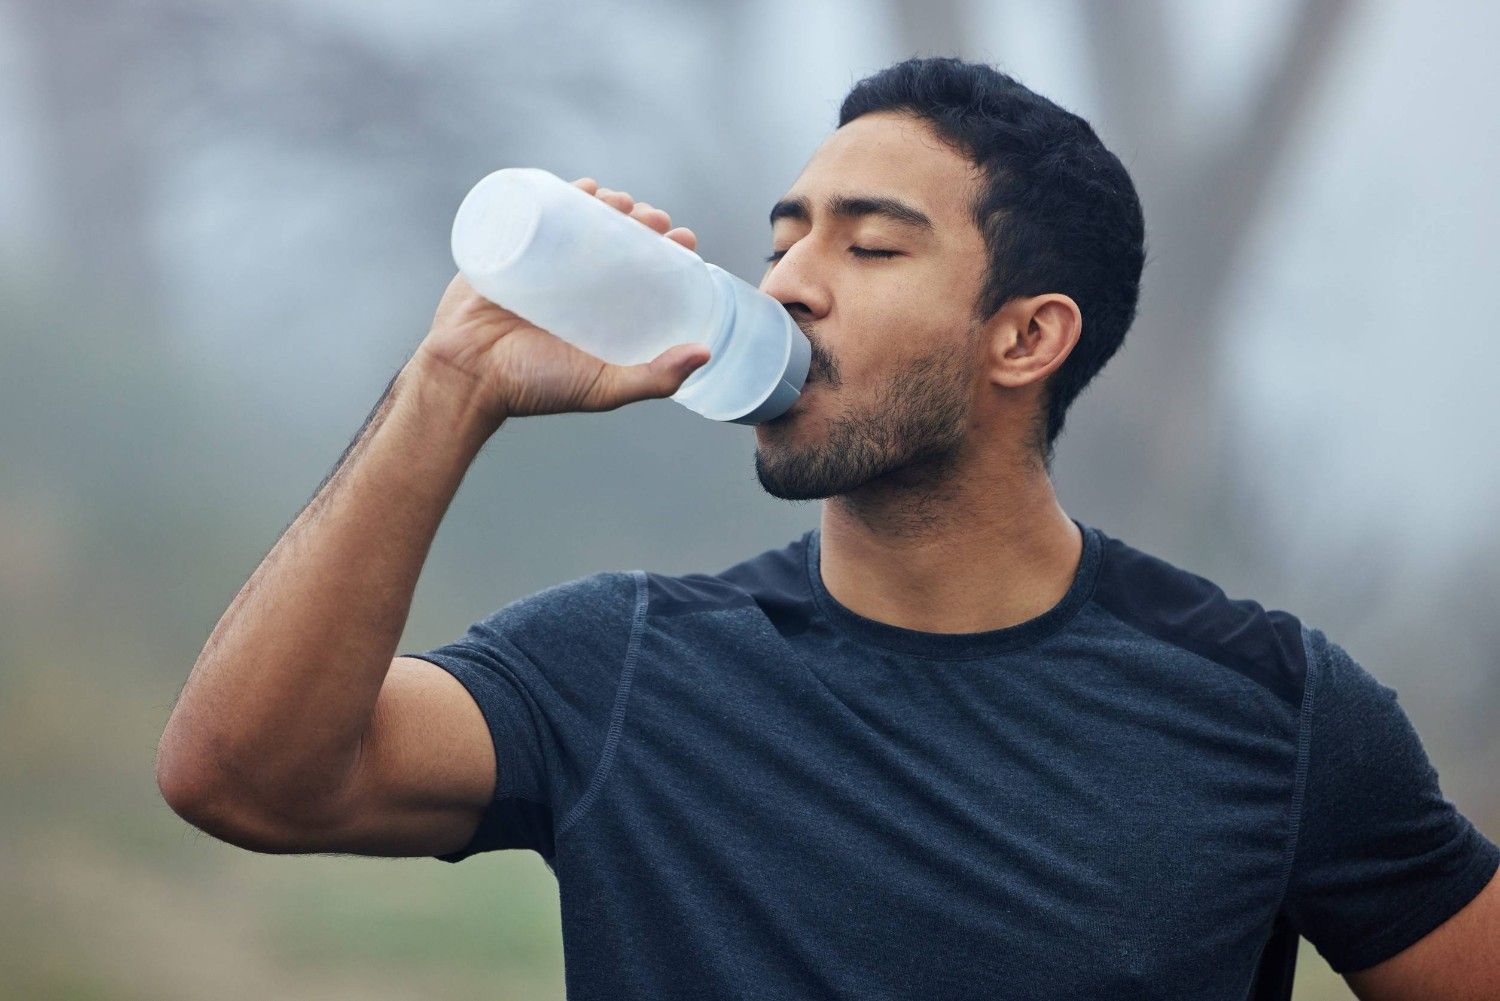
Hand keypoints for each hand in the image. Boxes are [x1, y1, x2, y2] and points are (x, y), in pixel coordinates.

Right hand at [415, 177, 709, 422]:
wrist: (466, 376)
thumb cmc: (535, 387)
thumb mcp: (603, 388)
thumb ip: (656, 378)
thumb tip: (707, 351)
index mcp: (602, 313)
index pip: (644, 271)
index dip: (667, 250)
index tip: (684, 239)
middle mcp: (577, 286)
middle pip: (616, 239)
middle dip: (640, 219)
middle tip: (652, 217)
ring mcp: (543, 265)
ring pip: (582, 221)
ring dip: (607, 201)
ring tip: (622, 200)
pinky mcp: (509, 250)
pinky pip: (537, 213)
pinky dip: (561, 193)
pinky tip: (583, 187)